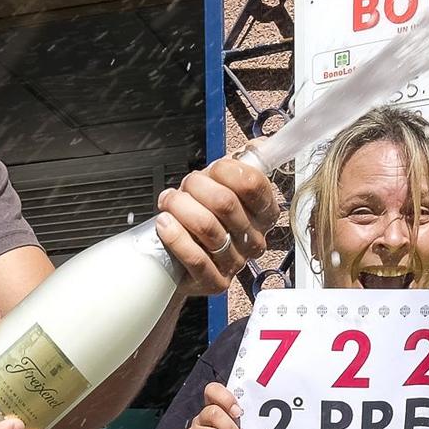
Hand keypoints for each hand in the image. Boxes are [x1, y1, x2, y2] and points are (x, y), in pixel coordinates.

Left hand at [155, 156, 282, 296]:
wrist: (181, 258)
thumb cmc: (202, 217)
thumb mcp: (221, 187)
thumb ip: (240, 166)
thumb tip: (258, 146)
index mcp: (264, 213)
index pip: (253, 184)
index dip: (226, 170)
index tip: (212, 169)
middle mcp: (253, 239)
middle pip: (225, 203)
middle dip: (196, 186)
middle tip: (184, 187)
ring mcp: (236, 263)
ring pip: (207, 227)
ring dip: (180, 207)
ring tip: (168, 203)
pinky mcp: (215, 282)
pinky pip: (196, 258)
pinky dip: (176, 237)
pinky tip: (165, 224)